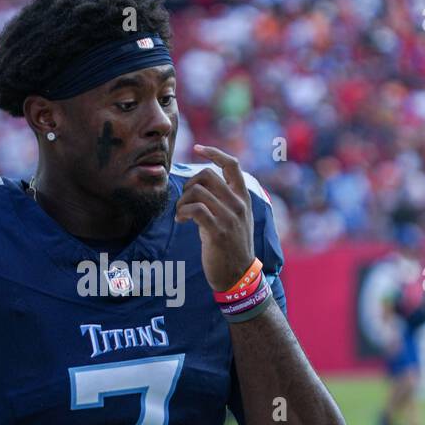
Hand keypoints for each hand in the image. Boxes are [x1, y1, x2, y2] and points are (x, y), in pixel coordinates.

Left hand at [175, 144, 255, 291]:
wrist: (238, 275)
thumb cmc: (231, 246)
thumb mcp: (234, 219)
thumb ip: (223, 201)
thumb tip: (199, 186)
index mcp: (243, 197)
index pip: (232, 164)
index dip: (214, 152)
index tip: (198, 148)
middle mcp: (239, 204)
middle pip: (207, 175)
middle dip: (189, 185)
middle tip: (184, 201)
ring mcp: (230, 217)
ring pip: (198, 191)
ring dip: (182, 201)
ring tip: (181, 214)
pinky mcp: (218, 231)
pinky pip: (195, 209)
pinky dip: (182, 212)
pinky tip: (181, 221)